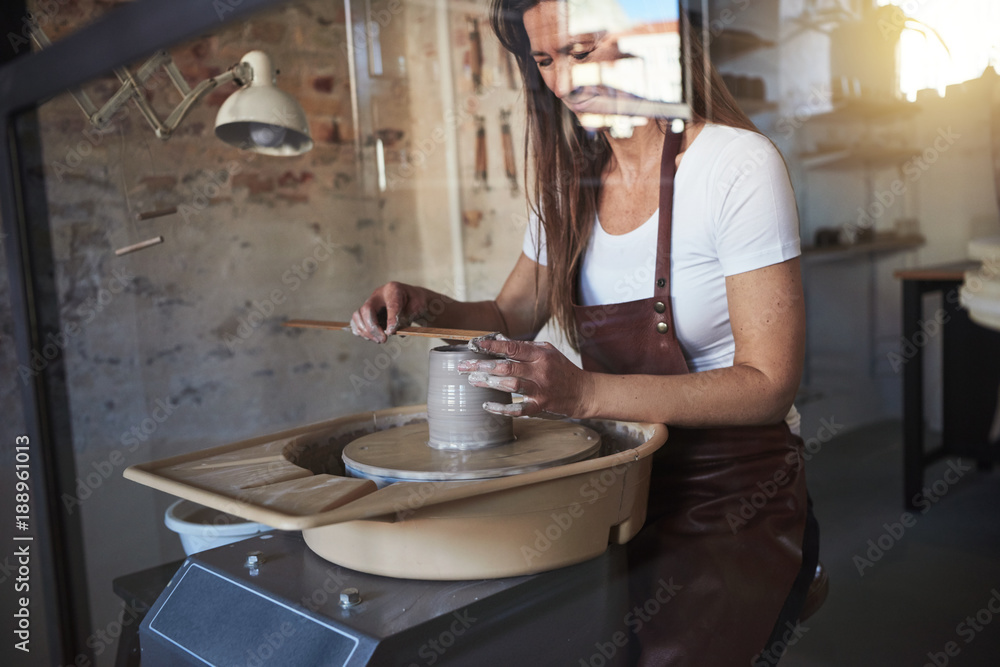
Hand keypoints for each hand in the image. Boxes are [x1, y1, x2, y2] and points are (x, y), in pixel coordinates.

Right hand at [350, 282, 439, 342]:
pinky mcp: (366, 311)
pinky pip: (356, 321)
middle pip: (367, 309)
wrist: (411, 299)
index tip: (391, 332)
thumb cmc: (414, 303)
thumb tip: (391, 330)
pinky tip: (371, 337)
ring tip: (378, 340)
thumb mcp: (416, 308)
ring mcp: (370, 302)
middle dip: (373, 328)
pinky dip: (360, 331)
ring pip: (358, 315)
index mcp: (393, 289)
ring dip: (365, 331)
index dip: (391, 319)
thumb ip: (405, 318)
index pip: (390, 304)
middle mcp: (378, 294)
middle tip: (383, 340)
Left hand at [457, 336, 595, 417]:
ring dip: (489, 383)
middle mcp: (540, 371)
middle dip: (482, 366)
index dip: (492, 346)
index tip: (474, 345)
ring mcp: (540, 390)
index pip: (513, 347)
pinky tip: (487, 405)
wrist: (583, 392)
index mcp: (541, 355)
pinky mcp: (540, 406)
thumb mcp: (548, 352)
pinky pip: (518, 409)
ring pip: (510, 386)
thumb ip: (525, 348)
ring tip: (472, 380)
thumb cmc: (562, 370)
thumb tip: (500, 340)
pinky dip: (501, 408)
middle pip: (507, 367)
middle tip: (464, 366)